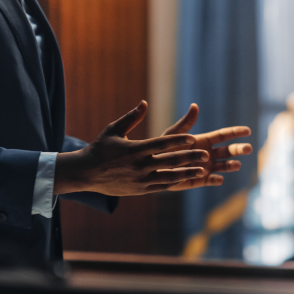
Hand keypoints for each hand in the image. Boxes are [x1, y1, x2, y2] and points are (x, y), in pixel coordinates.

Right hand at [54, 101, 211, 195]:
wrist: (86, 173)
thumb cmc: (100, 148)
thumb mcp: (113, 130)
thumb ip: (131, 117)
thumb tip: (144, 103)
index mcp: (135, 149)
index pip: (161, 144)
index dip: (178, 141)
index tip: (192, 138)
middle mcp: (140, 165)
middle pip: (170, 161)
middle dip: (189, 157)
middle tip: (206, 154)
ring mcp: (140, 179)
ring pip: (169, 176)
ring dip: (187, 173)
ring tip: (202, 170)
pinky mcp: (140, 190)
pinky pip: (161, 186)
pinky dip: (175, 183)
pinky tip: (187, 180)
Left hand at [159, 103, 251, 191]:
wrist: (153, 166)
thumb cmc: (162, 148)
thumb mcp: (174, 134)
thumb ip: (186, 123)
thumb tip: (195, 105)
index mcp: (204, 141)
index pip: (223, 136)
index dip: (235, 132)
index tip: (247, 130)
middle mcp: (208, 154)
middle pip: (228, 151)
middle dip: (238, 150)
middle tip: (248, 149)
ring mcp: (205, 167)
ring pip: (223, 166)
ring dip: (231, 165)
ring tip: (236, 164)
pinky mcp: (199, 180)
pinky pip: (210, 180)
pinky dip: (215, 180)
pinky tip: (218, 178)